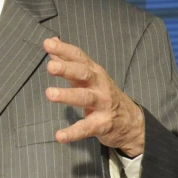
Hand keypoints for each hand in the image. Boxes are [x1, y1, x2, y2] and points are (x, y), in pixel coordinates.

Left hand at [44, 38, 144, 156]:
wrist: (130, 121)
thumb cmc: (102, 93)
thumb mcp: (87, 75)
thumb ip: (68, 60)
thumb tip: (51, 41)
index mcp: (93, 71)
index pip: (78, 57)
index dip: (64, 50)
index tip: (47, 43)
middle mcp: (99, 84)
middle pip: (83, 73)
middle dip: (67, 69)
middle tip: (50, 66)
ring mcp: (103, 104)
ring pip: (85, 98)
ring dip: (67, 96)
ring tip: (50, 93)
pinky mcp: (102, 124)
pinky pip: (86, 128)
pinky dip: (73, 132)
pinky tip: (59, 136)